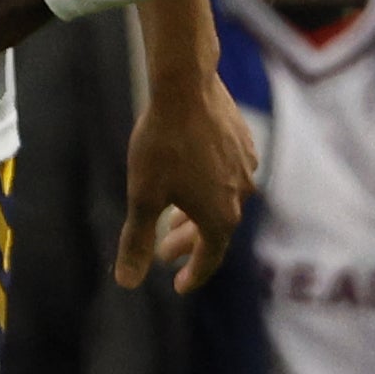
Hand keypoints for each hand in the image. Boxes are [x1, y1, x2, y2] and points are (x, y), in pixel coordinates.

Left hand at [121, 54, 254, 293]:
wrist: (186, 87)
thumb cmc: (162, 144)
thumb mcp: (143, 197)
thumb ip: (137, 241)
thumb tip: (128, 282)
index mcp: (220, 216)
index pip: (209, 258)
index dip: (193, 275)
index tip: (179, 286)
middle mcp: (242, 195)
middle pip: (214, 231)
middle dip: (186, 245)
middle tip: (162, 253)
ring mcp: (247, 168)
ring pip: (221, 202)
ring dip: (195, 216)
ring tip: (172, 217)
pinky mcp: (244, 143)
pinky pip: (227, 177)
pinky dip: (207, 188)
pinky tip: (191, 180)